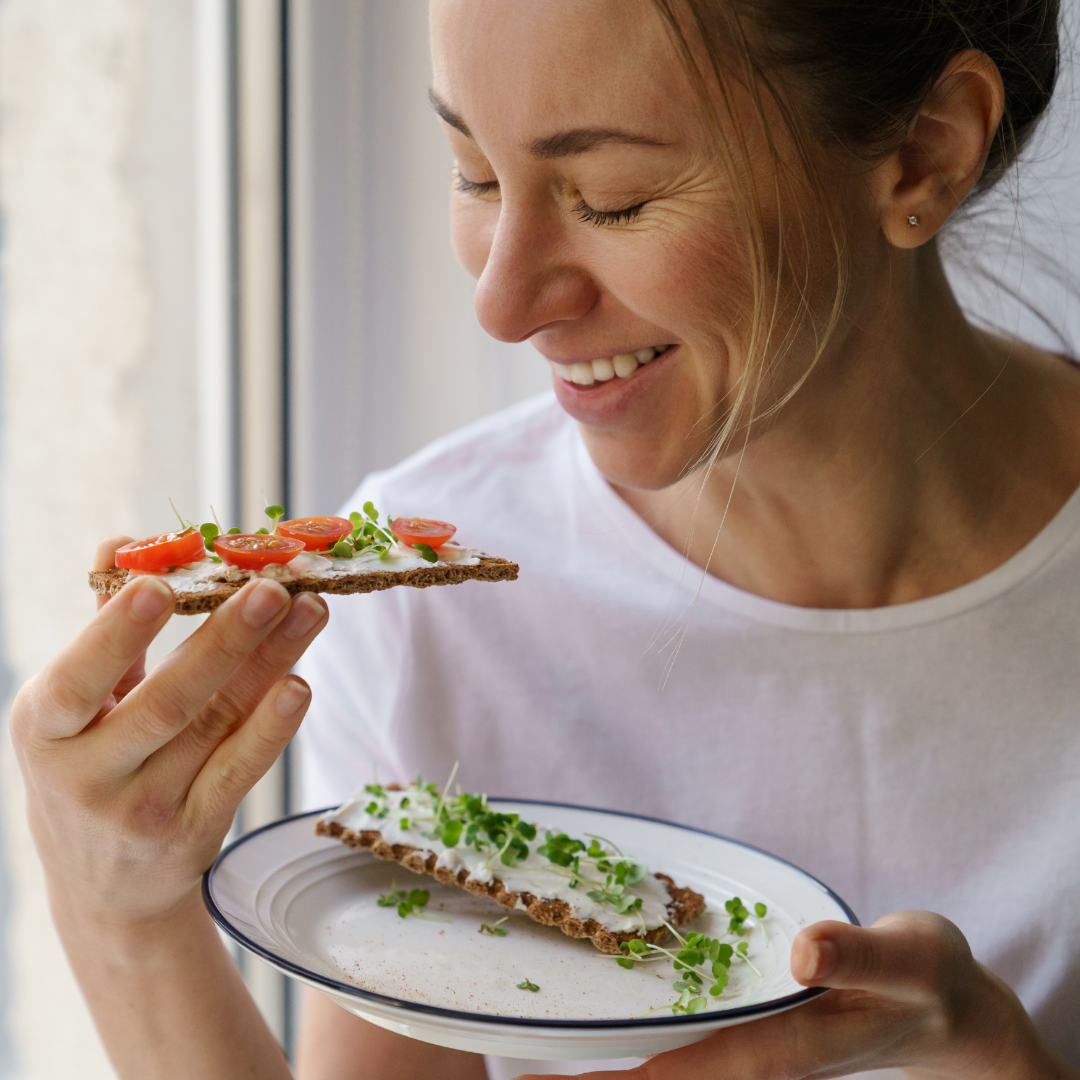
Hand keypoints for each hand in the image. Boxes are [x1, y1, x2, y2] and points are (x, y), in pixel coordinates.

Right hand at [11, 536, 328, 929]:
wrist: (103, 887)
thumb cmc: (86, 765)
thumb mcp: (70, 708)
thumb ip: (102, 628)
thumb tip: (122, 543)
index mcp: (46, 728)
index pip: (79, 680)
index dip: (117, 634)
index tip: (160, 585)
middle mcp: (90, 774)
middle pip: (167, 702)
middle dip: (224, 641)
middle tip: (271, 588)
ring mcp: (146, 808)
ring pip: (217, 725)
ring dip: (270, 664)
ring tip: (310, 611)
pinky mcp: (195, 830)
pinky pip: (240, 771)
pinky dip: (271, 728)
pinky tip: (299, 684)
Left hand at [519, 912, 1076, 1079]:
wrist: (941, 1004)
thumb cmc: (924, 979)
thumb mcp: (904, 959)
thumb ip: (855, 958)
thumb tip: (799, 952)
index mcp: (783, 1044)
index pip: (686, 1073)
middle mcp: (754, 1049)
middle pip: (660, 1076)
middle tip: (514, 1077)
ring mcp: (747, 1038)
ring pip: (663, 1059)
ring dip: (604, 1062)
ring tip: (530, 1063)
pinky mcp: (746, 1018)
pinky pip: (681, 1032)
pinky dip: (635, 1031)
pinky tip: (600, 1012)